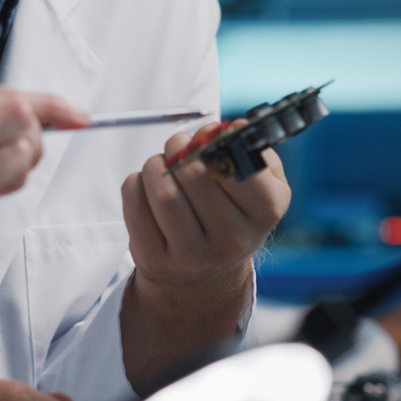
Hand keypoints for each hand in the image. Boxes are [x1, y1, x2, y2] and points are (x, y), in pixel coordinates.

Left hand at [117, 123, 291, 391]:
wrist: (203, 272)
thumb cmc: (230, 213)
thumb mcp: (256, 184)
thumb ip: (249, 149)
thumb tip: (228, 128)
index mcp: (266, 211)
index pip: (238, 165)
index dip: (214, 142)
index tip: (206, 139)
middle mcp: (234, 239)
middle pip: (194, 174)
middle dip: (179, 147)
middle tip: (177, 146)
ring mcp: (193, 255)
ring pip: (163, 191)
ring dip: (155, 165)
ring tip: (160, 164)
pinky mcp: (156, 260)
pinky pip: (134, 204)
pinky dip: (135, 184)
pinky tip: (147, 187)